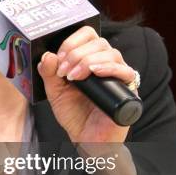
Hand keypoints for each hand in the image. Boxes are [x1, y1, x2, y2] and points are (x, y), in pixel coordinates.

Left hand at [37, 26, 137, 142]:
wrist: (86, 139)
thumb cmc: (74, 115)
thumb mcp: (55, 92)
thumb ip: (49, 74)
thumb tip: (47, 55)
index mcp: (89, 59)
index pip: (87, 35)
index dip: (72, 41)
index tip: (59, 57)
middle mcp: (106, 63)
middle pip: (98, 42)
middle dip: (76, 53)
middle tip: (64, 71)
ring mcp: (118, 75)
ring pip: (111, 53)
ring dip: (88, 61)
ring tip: (74, 77)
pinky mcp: (128, 89)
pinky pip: (126, 71)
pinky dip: (110, 68)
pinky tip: (95, 72)